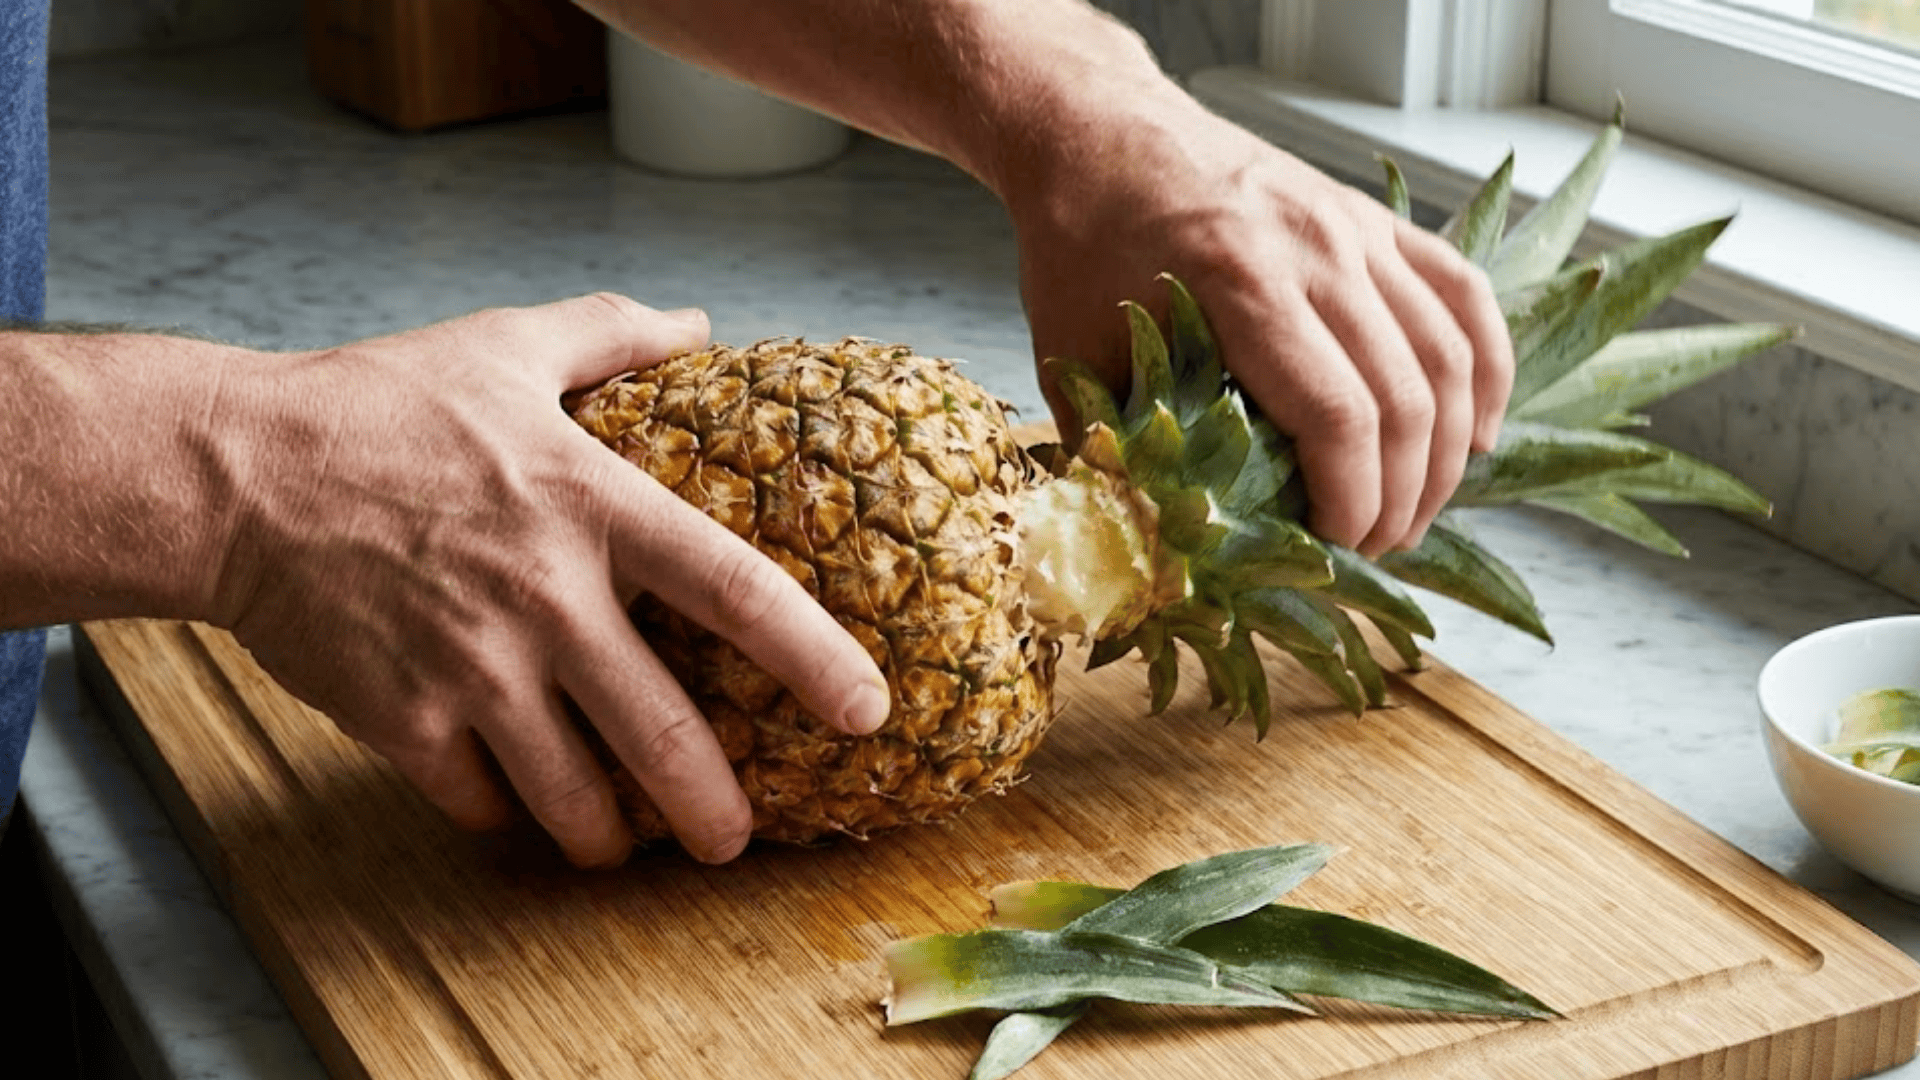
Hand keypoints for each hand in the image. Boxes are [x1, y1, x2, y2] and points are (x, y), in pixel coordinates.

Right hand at [203, 295, 888, 865]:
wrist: (230, 474)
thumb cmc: (376, 405)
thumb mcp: (504, 344)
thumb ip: (613, 334)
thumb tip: (702, 323)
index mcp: (593, 505)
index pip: (737, 590)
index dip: (816, 658)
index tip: (867, 710)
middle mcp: (548, 598)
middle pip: (663, 735)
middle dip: (713, 808)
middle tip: (737, 840)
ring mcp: (474, 668)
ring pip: (573, 794)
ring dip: (609, 836)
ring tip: (623, 845)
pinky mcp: (403, 719)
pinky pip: (480, 798)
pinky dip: (505, 813)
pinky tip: (514, 804)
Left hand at [1005, 95, 1514, 556]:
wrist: (1098, 133)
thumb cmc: (1078, 243)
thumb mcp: (1072, 354)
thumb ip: (1114, 454)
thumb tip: (1152, 554)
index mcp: (1240, 283)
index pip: (1338, 414)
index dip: (1353, 500)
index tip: (1337, 549)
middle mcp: (1317, 249)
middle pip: (1408, 396)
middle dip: (1403, 494)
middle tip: (1374, 550)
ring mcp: (1356, 227)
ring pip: (1451, 352)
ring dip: (1449, 448)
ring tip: (1415, 512)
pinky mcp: (1374, 218)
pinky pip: (1463, 294)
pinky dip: (1488, 368)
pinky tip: (1480, 432)